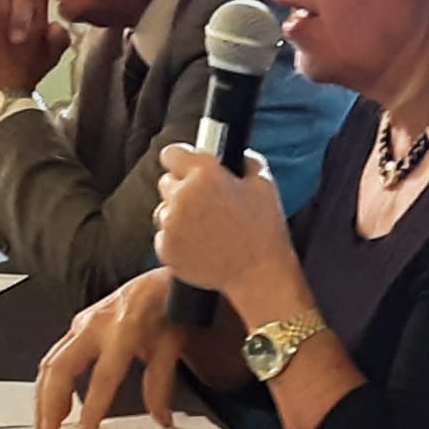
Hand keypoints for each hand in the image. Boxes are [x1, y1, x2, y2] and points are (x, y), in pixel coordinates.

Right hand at [33, 268, 182, 428]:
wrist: (160, 280)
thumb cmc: (167, 307)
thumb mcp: (171, 346)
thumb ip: (161, 384)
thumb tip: (160, 417)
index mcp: (123, 332)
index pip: (103, 378)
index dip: (92, 408)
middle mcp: (97, 326)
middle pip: (62, 369)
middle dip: (51, 404)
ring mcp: (83, 323)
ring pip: (51, 362)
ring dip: (44, 395)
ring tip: (45, 422)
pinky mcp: (77, 324)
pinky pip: (55, 354)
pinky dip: (48, 380)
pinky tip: (50, 398)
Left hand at [154, 145, 296, 307]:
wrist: (258, 275)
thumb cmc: (264, 231)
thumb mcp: (265, 185)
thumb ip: (246, 161)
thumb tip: (235, 154)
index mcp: (204, 175)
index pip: (171, 153)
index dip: (182, 161)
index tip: (189, 168)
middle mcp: (182, 196)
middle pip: (166, 182)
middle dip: (182, 189)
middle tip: (207, 203)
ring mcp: (170, 225)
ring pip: (163, 210)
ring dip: (178, 215)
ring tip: (206, 228)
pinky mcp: (165, 248)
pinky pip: (164, 236)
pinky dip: (178, 239)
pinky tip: (202, 245)